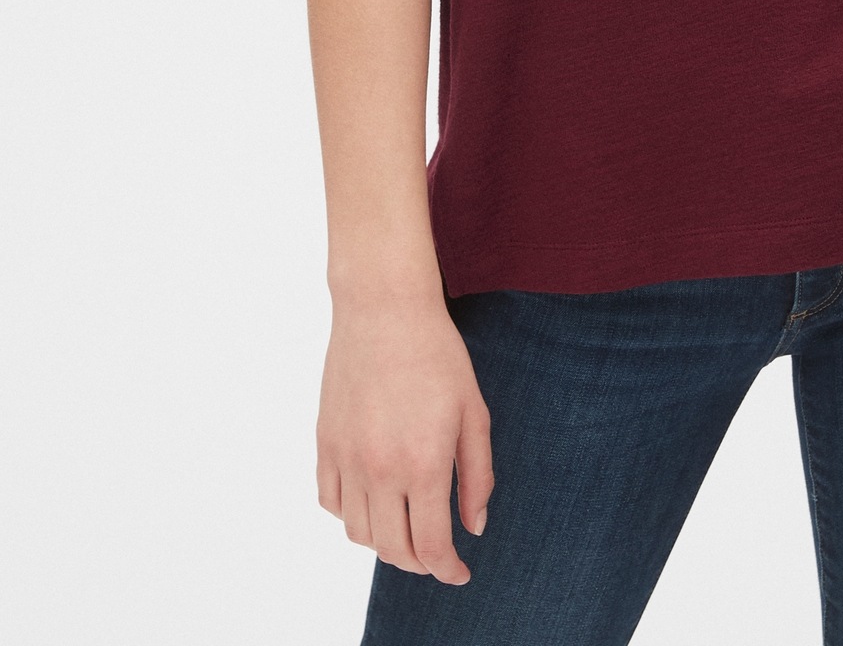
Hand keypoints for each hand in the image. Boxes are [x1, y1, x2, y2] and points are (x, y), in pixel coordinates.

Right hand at [316, 294, 493, 584]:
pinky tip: (374, 501)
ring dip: (384, 543)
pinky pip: (332, 503)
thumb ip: (478, 475)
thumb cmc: (437, 355)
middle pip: (393, 549)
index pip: (431, 546)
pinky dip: (352, 516)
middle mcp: (380, 470)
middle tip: (437, 554)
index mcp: (423, 463)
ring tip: (407, 528)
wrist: (384, 310)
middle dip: (419, 563)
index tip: (459, 572)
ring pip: (358, 534)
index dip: (447, 569)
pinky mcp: (325, 444)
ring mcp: (347, 459)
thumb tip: (474, 527)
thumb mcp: (474, 412)